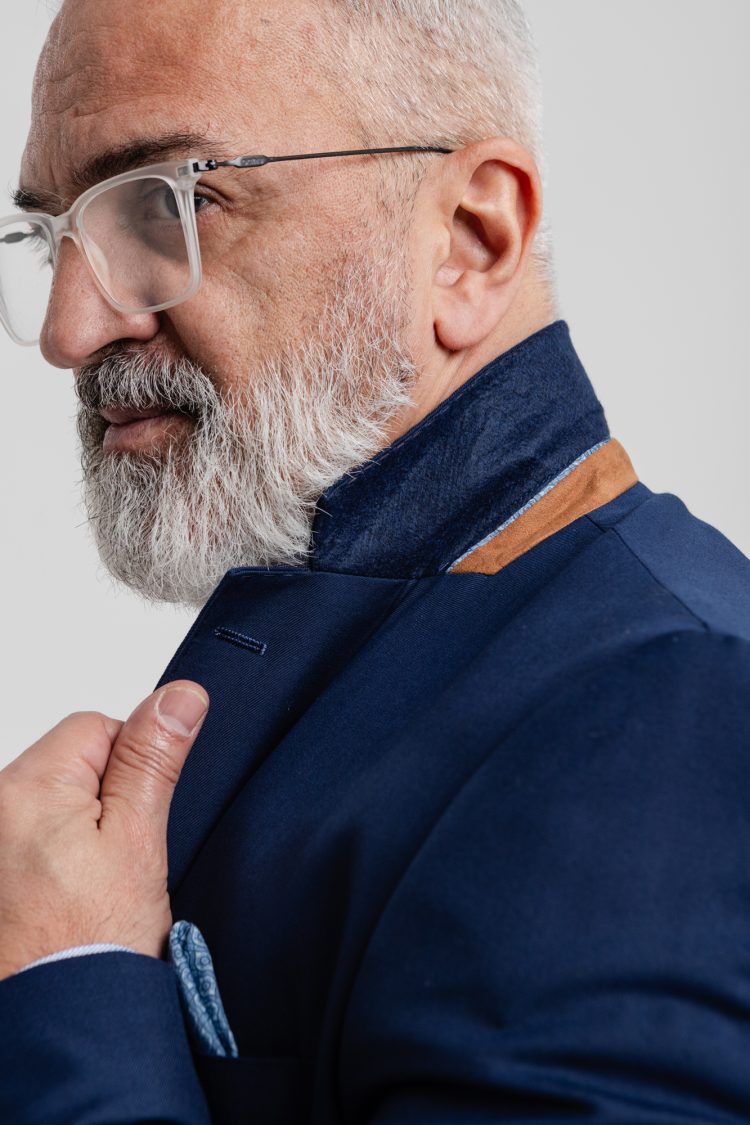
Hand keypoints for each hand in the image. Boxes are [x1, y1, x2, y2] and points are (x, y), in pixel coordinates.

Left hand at [0, 681, 208, 980]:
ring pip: (48, 803)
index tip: (133, 823)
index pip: (97, 727)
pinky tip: (60, 897)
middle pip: (66, 764)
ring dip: (72, 830)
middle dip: (99, 799)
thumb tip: (179, 695)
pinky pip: (25, 836)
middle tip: (111, 860)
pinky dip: (47, 857)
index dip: (132, 769)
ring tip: (84, 886)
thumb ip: (153, 759)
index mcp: (25, 786)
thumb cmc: (95, 942)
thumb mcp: (139, 839)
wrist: (60, 1024)